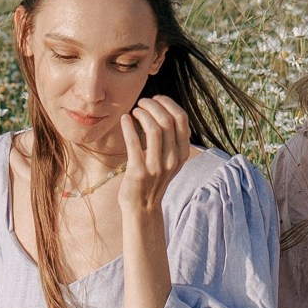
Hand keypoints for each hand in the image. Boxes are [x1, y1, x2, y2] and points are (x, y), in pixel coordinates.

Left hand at [117, 96, 192, 219]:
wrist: (143, 207)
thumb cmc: (153, 178)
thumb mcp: (169, 159)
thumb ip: (171, 139)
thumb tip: (163, 109)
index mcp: (182, 153)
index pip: (182, 119)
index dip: (168, 104)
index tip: (156, 99)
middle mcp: (173, 159)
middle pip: (167, 120)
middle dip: (153, 105)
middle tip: (141, 103)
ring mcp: (157, 166)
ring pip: (154, 129)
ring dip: (142, 113)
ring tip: (135, 111)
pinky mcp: (139, 172)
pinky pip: (134, 142)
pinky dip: (128, 126)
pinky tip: (124, 119)